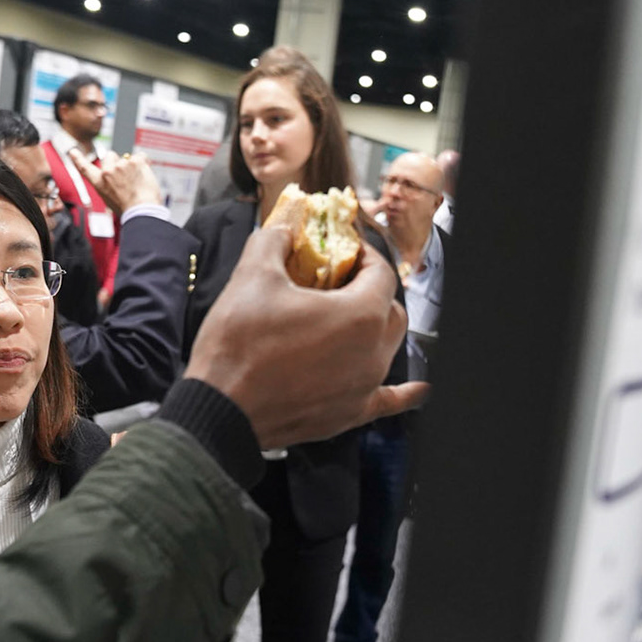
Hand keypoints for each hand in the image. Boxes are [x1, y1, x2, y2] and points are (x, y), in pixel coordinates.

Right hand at [69, 147, 163, 212]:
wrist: (141, 211)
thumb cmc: (128, 209)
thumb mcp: (110, 200)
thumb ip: (109, 185)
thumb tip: (116, 178)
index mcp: (99, 183)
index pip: (85, 168)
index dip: (78, 159)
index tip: (72, 151)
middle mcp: (107, 172)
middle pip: (110, 155)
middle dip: (117, 161)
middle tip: (126, 176)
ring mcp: (121, 165)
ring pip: (127, 157)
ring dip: (133, 165)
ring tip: (138, 182)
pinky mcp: (135, 161)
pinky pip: (141, 156)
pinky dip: (144, 163)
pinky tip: (145, 175)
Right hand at [185, 224, 426, 447]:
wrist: (221, 409)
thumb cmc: (238, 347)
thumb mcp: (253, 276)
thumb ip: (274, 241)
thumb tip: (283, 226)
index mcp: (361, 315)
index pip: (380, 273)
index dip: (363, 255)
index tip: (343, 250)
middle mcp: (373, 354)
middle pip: (390, 310)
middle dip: (371, 290)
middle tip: (339, 281)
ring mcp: (365, 387)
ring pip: (388, 348)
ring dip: (374, 329)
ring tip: (347, 318)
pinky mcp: (350, 414)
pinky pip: (389, 400)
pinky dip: (405, 393)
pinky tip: (420, 391)